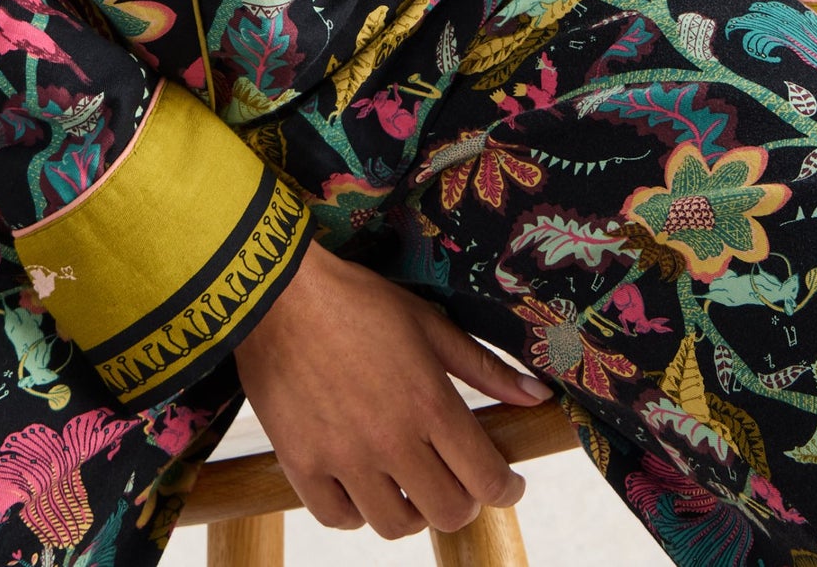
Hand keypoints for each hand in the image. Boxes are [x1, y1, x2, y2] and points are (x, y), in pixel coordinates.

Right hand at [232, 237, 552, 538]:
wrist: (279, 292)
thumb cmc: (358, 301)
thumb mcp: (428, 324)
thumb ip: (484, 367)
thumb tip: (538, 396)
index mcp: (428, 402)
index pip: (486, 479)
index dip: (507, 490)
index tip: (507, 484)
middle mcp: (391, 439)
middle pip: (447, 512)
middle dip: (463, 502)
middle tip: (456, 480)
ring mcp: (343, 457)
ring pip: (395, 524)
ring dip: (411, 510)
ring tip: (407, 482)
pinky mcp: (301, 464)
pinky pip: (340, 518)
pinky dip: (356, 510)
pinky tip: (361, 482)